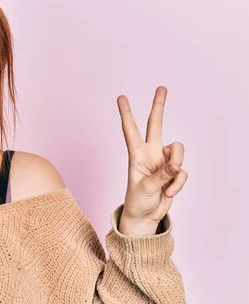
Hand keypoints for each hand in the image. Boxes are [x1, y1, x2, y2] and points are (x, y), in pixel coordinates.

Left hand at [116, 86, 187, 234]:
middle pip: (155, 124)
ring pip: (178, 152)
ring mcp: (163, 161)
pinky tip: (169, 193)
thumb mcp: (145, 188)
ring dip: (176, 169)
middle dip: (159, 106)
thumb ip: (161, 175)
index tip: (121, 97)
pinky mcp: (174, 171)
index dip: (126, 114)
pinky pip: (182, 172)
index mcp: (136, 154)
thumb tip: (177, 165)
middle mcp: (150, 153)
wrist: (145, 217)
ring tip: (167, 186)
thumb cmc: (137, 201)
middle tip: (162, 87)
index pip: (130, 130)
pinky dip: (178, 184)